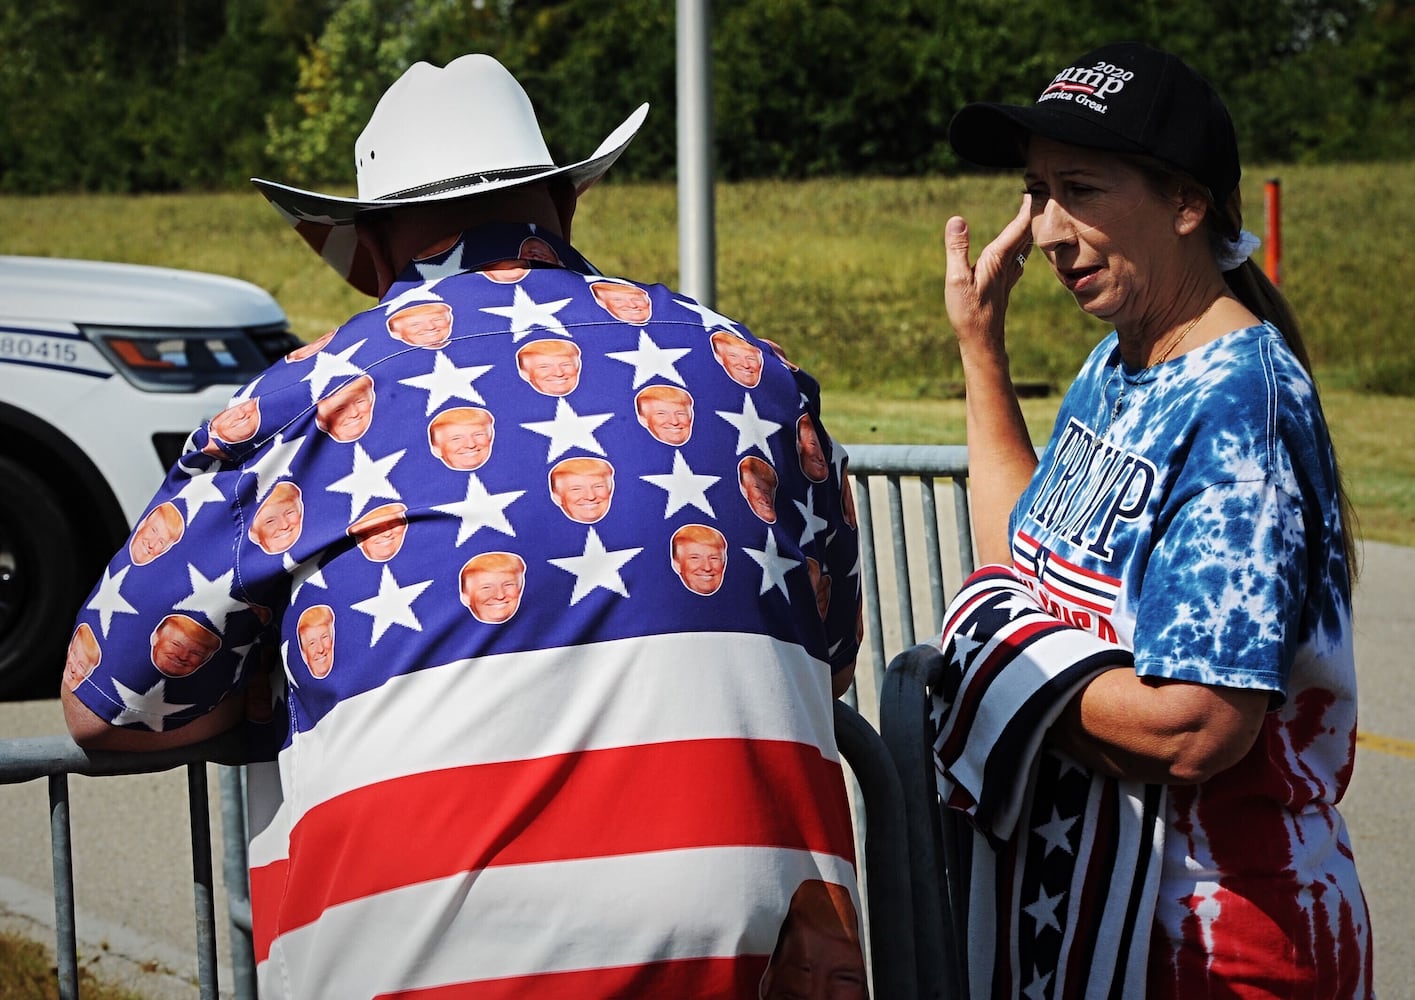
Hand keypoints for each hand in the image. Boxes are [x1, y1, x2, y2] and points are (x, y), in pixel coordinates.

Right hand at [943, 195, 1032, 352]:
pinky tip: (1019, 247)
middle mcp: (1007, 264)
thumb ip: (957, 248)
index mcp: (998, 258)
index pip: (1019, 226)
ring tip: (1027, 213)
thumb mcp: (957, 278)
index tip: (1033, 187)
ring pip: (1023, 245)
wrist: (982, 341)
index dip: (1028, 206)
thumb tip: (957, 219)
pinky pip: (1018, 257)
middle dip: (1030, 212)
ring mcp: (1008, 275)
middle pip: (1025, 232)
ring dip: (1026, 227)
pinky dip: (1021, 243)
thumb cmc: (968, 312)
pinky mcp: (1004, 284)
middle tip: (1034, 193)